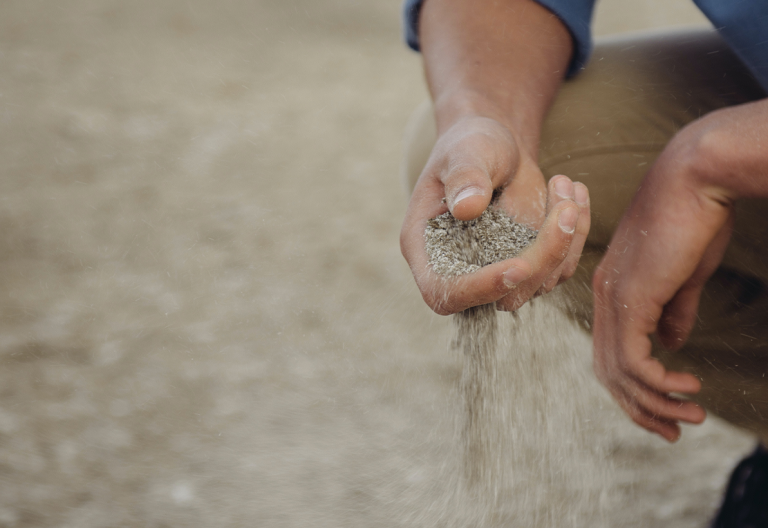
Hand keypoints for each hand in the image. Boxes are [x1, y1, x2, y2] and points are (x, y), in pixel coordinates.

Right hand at [400, 116, 589, 314]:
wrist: (495, 145)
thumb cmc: (470, 145)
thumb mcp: (464, 152)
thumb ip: (464, 177)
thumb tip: (468, 207)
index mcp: (426, 248)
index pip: (444, 291)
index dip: (478, 289)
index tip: (518, 266)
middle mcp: (460, 269)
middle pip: (502, 294)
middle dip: (542, 257)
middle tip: (565, 207)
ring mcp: (497, 271)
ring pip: (540, 284)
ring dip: (565, 239)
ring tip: (564, 183)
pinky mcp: (530, 265)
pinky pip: (561, 267)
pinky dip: (576, 233)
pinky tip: (573, 192)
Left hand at [592, 115, 739, 441]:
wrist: (695, 178)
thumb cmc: (694, 219)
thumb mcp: (683, 274)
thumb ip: (673, 311)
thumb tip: (672, 344)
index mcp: (613, 290)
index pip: (611, 351)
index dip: (634, 386)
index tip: (665, 410)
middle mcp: (604, 297)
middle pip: (608, 370)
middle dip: (639, 407)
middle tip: (673, 432)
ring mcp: (613, 298)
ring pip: (619, 372)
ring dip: (655, 402)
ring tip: (690, 417)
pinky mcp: (631, 299)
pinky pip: (634, 359)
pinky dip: (658, 383)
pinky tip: (688, 386)